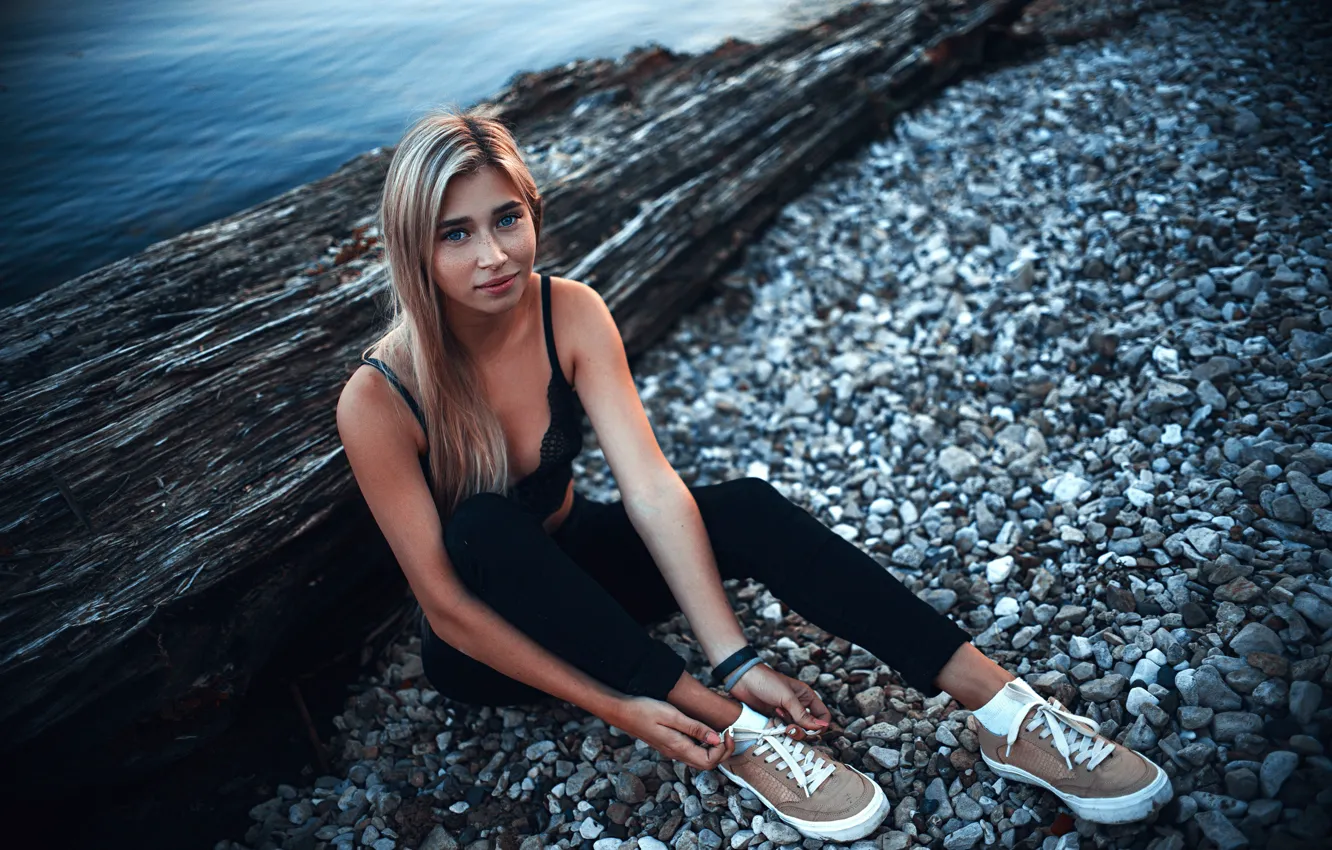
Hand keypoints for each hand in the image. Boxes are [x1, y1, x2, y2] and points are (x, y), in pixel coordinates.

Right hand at [608, 696, 736, 769]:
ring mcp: (671, 751)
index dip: (724, 750)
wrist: (620, 711)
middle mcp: (676, 753)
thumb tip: (716, 739)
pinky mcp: (668, 745)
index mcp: (678, 748)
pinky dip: (704, 745)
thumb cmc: (643, 709)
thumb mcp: (671, 715)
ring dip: (715, 749)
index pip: (710, 762)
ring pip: (700, 759)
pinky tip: (704, 731)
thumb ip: (694, 728)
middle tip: (728, 732)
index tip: (727, 731)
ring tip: (720, 731)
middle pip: (707, 764)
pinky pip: (692, 752)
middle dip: (723, 752)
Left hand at [728, 664, 831, 732]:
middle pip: (810, 728)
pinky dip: (778, 732)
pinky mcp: (774, 720)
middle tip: (790, 728)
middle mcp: (799, 707)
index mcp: (807, 697)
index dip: (820, 726)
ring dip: (789, 731)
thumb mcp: (787, 697)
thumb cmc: (767, 681)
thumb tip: (820, 727)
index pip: (823, 716)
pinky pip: (782, 732)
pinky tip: (772, 723)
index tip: (811, 730)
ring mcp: (786, 714)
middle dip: (802, 731)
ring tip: (778, 720)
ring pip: (796, 732)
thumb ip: (802, 714)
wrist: (742, 679)